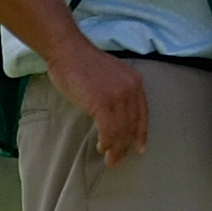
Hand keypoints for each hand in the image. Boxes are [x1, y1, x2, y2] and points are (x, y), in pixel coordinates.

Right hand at [45, 40, 147, 164]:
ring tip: (109, 159)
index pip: (142, 113)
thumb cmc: (83, 64)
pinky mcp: (103, 102)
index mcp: (135, 81)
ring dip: (116, 148)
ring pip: (122, 130)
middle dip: (126, 145)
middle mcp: (131, 88)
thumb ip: (117, 92)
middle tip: (117, 159)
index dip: (141, 133)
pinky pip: (109, 129)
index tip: (139, 147)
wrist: (68, 51)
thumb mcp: (111, 76)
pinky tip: (102, 146)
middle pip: (132, 124)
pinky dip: (107, 141)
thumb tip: (116, 114)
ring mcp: (118, 95)